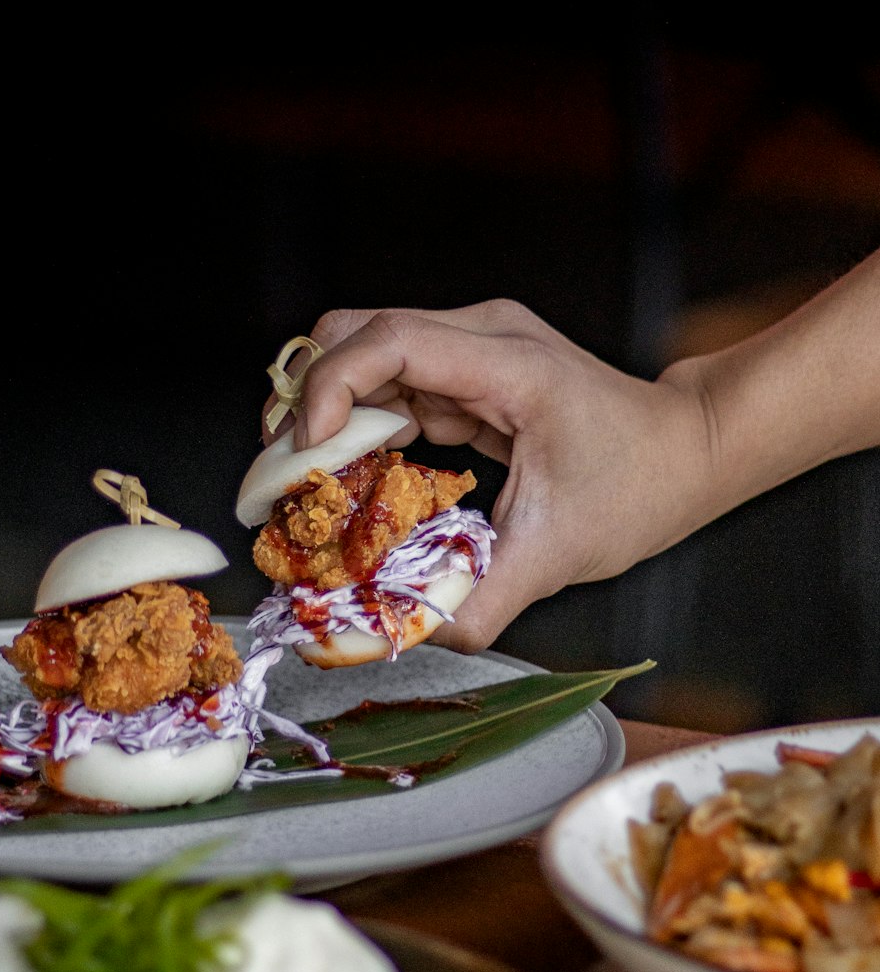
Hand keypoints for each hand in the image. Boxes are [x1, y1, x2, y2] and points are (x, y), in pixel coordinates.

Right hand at [278, 301, 705, 651]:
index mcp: (506, 363)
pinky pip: (393, 391)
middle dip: (305, 398)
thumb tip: (407, 636)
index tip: (304, 449)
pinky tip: (355, 482)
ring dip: (327, 418)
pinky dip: (360, 431)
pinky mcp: (469, 378)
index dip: (329, 387)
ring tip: (307, 487)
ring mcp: (474, 353)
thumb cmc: (640, 485)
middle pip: (355, 334)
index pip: (389, 341)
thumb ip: (480, 598)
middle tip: (282, 474)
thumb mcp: (558, 551)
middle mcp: (482, 339)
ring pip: (365, 361)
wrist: (690, 451)